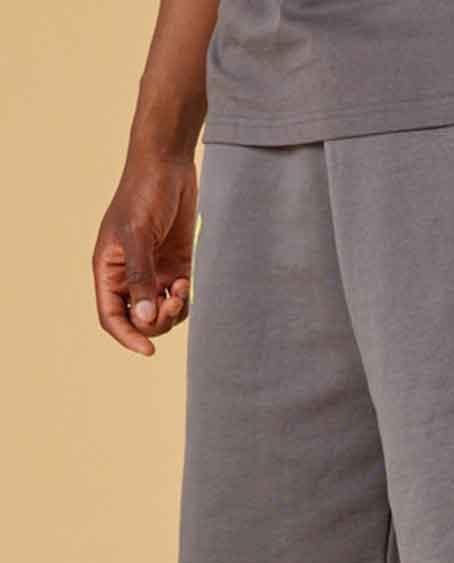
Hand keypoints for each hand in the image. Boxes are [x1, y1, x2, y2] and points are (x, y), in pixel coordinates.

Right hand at [93, 157, 197, 355]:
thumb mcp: (138, 234)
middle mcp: (129, 276)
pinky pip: (178, 301)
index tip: (148, 349)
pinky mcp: (175, 267)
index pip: (111, 317)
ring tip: (181, 288)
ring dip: (172, 312)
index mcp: (109, 270)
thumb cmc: (144, 193)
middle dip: (156, 321)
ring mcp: (153, 273)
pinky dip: (184, 301)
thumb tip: (143, 314)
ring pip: (160, 315)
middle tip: (171, 300)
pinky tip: (186, 283)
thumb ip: (140, 276)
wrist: (168, 165)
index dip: (127, 337)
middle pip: (138, 321)